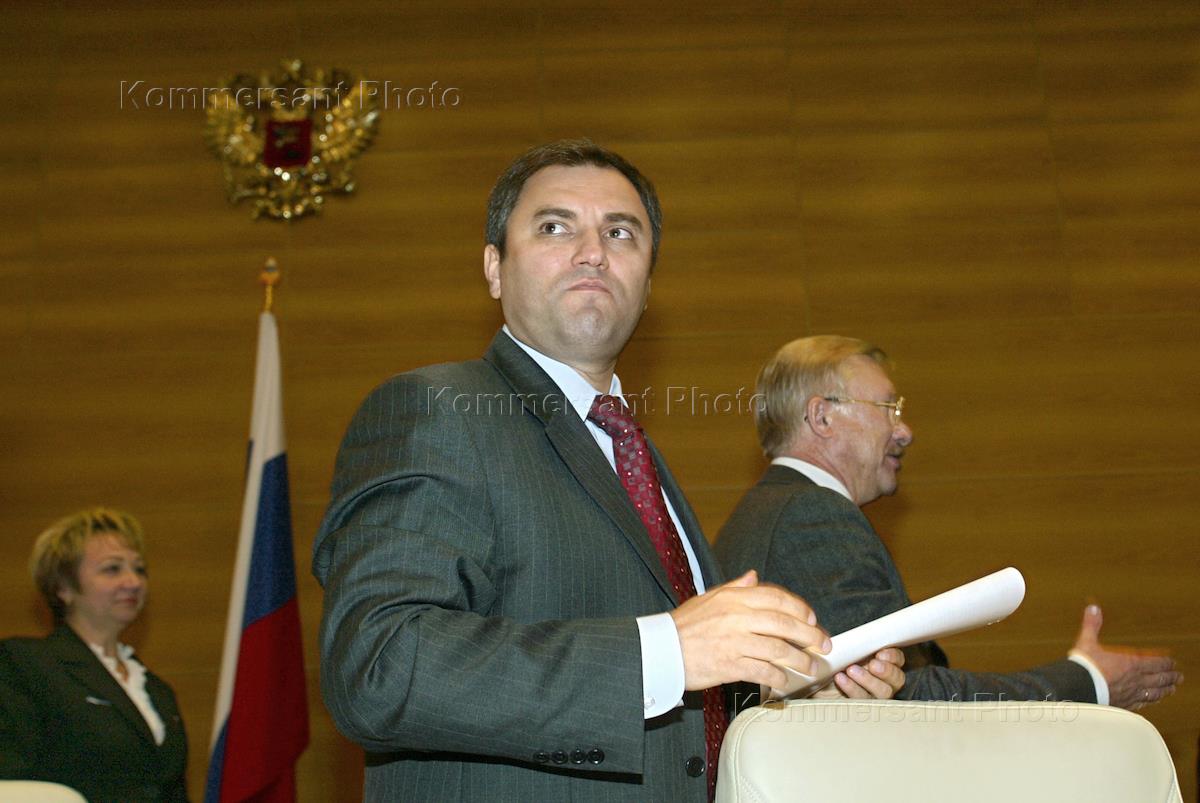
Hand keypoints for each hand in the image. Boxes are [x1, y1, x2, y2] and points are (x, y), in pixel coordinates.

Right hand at [671, 570, 830, 690]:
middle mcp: (736, 617)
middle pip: (784, 623)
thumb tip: (754, 577)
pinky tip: (784, 680)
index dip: (800, 609)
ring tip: (810, 667)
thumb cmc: (684, 626)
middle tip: (822, 645)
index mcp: (733, 598)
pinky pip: (763, 671)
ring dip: (800, 660)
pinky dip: (778, 677)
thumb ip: (735, 587)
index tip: (812, 619)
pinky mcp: (730, 665)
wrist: (660, 651)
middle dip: (810, 635)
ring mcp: (734, 641)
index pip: (776, 598)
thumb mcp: (709, 598)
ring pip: (779, 649)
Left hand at [813, 648, 906, 699]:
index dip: (893, 657)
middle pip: (897, 679)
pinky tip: (840, 678)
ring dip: (868, 679)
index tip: (881, 653)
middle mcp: (884, 682)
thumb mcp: (843, 650)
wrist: (815, 683)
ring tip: (851, 670)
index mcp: (883, 664)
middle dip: (886, 671)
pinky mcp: (860, 707)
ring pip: (882, 692)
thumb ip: (855, 643)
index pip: (898, 661)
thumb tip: (856, 632)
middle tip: (872, 664)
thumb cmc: (833, 663)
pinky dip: (852, 688)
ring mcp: (874, 696)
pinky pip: (861, 700)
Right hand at [1071, 604, 1182, 709]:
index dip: (1166, 663)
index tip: (1172, 663)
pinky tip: (1150, 701)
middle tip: (1178, 677)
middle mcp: (1135, 679)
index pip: (1155, 663)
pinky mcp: (1124, 704)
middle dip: (1170, 677)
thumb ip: (1092, 625)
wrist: (1078, 688)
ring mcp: (1131, 693)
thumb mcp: (1087, 641)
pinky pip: (1142, 703)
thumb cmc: (1085, 666)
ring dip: (1164, 691)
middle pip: (1159, 679)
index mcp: (1130, 663)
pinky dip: (1149, 701)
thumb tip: (1093, 609)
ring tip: (1171, 690)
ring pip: (1154, 693)